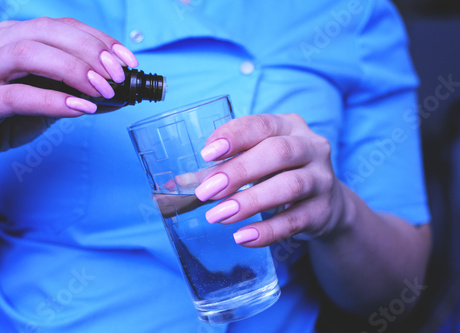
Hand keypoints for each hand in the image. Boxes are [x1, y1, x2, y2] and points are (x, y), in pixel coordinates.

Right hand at [0, 17, 137, 170]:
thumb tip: (117, 91)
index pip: (59, 26)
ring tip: (102, 90)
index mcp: (10, 38)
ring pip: (27, 54)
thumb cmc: (6, 119)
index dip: (97, 39)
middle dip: (89, 50)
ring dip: (72, 70)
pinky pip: (16, 96)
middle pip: (45, 32)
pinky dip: (53, 100)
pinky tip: (80, 109)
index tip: (126, 58)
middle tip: (117, 74)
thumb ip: (73, 92)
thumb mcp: (45, 100)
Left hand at [194, 114, 345, 246]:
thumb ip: (221, 169)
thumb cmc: (280, 174)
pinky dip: (267, 230)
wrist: (327, 205)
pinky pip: (295, 220)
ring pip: (289, 185)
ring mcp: (321, 179)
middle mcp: (311, 147)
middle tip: (206, 193)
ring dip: (250, 201)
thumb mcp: (257, 163)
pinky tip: (243, 237)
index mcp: (289, 126)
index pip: (261, 125)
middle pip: (277, 152)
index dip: (234, 137)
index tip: (206, 154)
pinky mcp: (323, 211)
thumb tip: (178, 184)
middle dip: (238, 171)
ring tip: (219, 216)